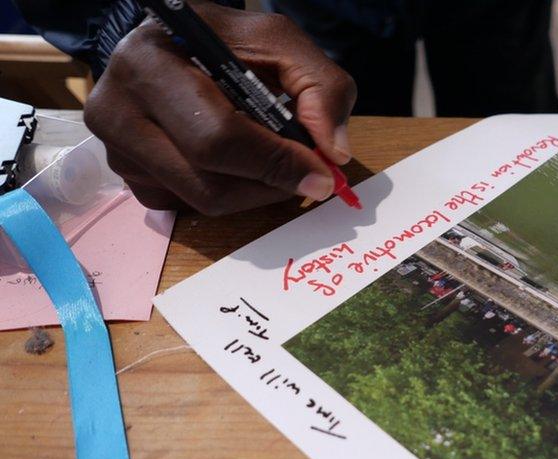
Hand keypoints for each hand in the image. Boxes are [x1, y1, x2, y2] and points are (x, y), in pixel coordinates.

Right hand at [85, 3, 355, 214]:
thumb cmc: (226, 43)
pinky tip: (237, 163)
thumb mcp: (279, 43)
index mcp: (149, 61)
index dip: (275, 162)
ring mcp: (114, 148)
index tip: (320, 175)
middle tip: (307, 177)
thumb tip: (332, 152)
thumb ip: (320, 86)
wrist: (175, 45)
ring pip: (202, 201)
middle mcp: (116, 107)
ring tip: (275, 161)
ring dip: (254, 191)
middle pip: (208, 183)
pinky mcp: (125, 177)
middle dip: (270, 185)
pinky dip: (227, 193)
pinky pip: (187, 206)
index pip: (217, 136)